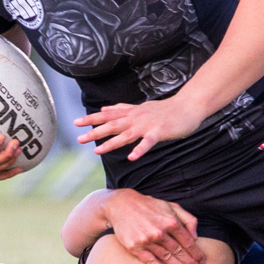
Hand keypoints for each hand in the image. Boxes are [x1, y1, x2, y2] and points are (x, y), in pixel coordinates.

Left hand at [75, 94, 204, 160]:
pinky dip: (139, 149)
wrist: (188, 106)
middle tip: (79, 139)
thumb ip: (122, 109)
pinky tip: (131, 157)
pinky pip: (148, 142)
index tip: (75, 123)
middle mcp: (136, 118)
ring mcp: (147, 125)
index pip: (107, 115)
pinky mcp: (160, 132)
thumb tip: (105, 108)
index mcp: (131, 113)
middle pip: (112, 125)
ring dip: (111, 143)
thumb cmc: (165, 109)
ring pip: (126, 135)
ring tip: (97, 151)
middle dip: (95, 132)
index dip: (91, 119)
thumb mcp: (140, 107)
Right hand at [102, 189, 204, 263]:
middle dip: (191, 263)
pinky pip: (151, 261)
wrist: (121, 205)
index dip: (197, 253)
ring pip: (167, 258)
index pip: (188, 242)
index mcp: (170, 221)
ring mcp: (147, 240)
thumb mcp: (171, 206)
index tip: (202, 261)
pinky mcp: (135, 247)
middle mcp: (159, 232)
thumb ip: (187, 218)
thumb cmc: (149, 206)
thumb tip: (196, 236)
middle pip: (179, 252)